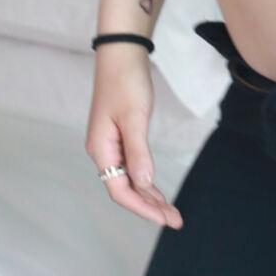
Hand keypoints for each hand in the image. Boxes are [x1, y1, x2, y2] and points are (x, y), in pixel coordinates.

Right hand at [86, 47, 182, 229]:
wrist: (122, 55)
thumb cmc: (126, 82)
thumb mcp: (134, 118)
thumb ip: (138, 153)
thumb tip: (144, 184)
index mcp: (100, 149)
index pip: (119, 190)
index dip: (141, 207)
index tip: (163, 218)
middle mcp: (102, 151)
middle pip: (124, 189)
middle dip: (148, 207)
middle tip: (175, 220)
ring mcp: (111, 145)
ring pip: (129, 180)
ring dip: (149, 196)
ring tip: (171, 212)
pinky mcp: (120, 138)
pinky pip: (132, 167)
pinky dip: (146, 181)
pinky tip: (158, 192)